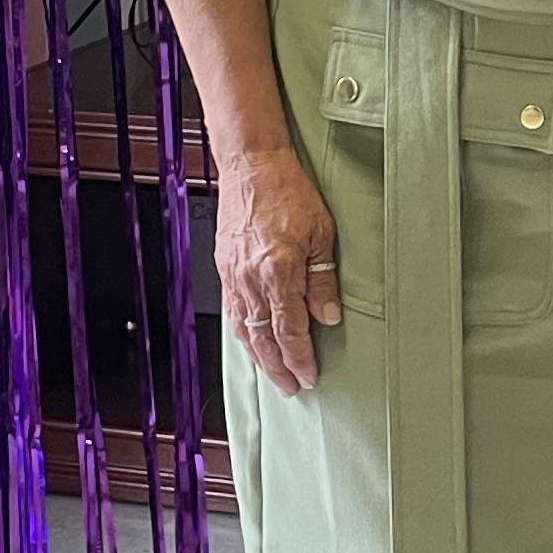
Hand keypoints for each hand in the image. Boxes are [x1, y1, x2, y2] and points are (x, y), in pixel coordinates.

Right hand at [216, 141, 340, 396]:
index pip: (290, 330)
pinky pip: (232, 310)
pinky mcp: (224, 267)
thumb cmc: (288, 191)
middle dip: (278, 368)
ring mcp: (234, 274)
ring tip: (272, 375)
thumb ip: (324, 279)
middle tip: (290, 388)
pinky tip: (250, 342)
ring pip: (244, 329)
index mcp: (279, 271)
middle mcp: (252, 278)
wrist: (251, 165)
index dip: (301, 358)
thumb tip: (327, 317)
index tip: (309, 376)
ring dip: (258, 357)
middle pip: (263, 338)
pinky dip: (241, 333)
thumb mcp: (321, 233)